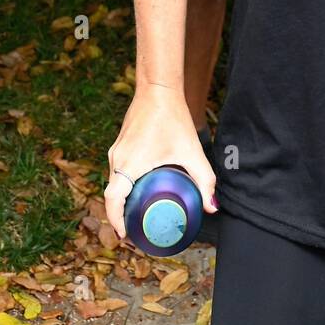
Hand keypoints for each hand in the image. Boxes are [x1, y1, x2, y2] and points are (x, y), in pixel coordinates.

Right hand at [104, 84, 217, 241]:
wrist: (158, 89)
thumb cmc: (172, 118)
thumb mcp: (191, 151)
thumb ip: (204, 180)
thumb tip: (212, 207)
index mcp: (129, 164)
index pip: (113, 200)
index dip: (116, 221)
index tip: (125, 235)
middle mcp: (117, 159)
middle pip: (113, 194)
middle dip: (120, 215)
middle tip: (135, 230)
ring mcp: (116, 150)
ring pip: (114, 182)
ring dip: (122, 199)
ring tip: (137, 214)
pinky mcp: (119, 144)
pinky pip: (117, 170)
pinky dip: (124, 184)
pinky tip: (139, 189)